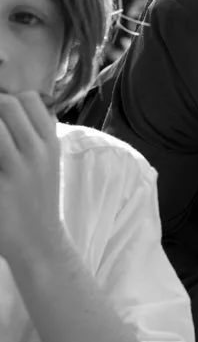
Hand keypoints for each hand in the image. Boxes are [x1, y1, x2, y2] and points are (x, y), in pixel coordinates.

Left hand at [0, 92, 61, 268]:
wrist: (38, 242)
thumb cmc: (39, 197)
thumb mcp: (49, 161)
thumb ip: (38, 133)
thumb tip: (14, 102)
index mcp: (49, 144)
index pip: (29, 100)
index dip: (9, 99)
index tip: (1, 115)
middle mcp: (35, 154)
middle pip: (7, 106)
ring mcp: (15, 173)